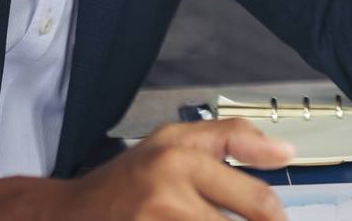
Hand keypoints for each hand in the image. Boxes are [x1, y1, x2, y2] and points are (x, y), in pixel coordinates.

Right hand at [0, 118, 292, 220]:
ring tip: (207, 219)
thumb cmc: (126, 177)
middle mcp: (166, 199)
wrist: (66, 214)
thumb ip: (234, 137)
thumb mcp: (176, 139)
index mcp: (182, 163)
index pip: (256, 201)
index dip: (276, 218)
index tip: (280, 220)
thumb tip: (285, 152)